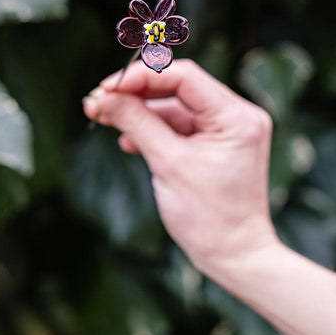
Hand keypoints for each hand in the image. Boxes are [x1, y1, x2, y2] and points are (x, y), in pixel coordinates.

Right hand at [82, 59, 277, 274]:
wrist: (235, 257)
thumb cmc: (209, 217)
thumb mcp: (168, 164)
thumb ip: (137, 123)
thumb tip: (106, 97)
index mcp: (237, 116)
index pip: (184, 77)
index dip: (141, 77)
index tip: (107, 88)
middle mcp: (238, 116)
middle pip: (178, 88)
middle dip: (135, 94)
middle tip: (97, 102)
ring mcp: (229, 130)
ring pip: (175, 107)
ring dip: (140, 113)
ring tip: (103, 119)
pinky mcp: (217, 145)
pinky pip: (181, 127)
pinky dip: (154, 131)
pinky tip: (127, 141)